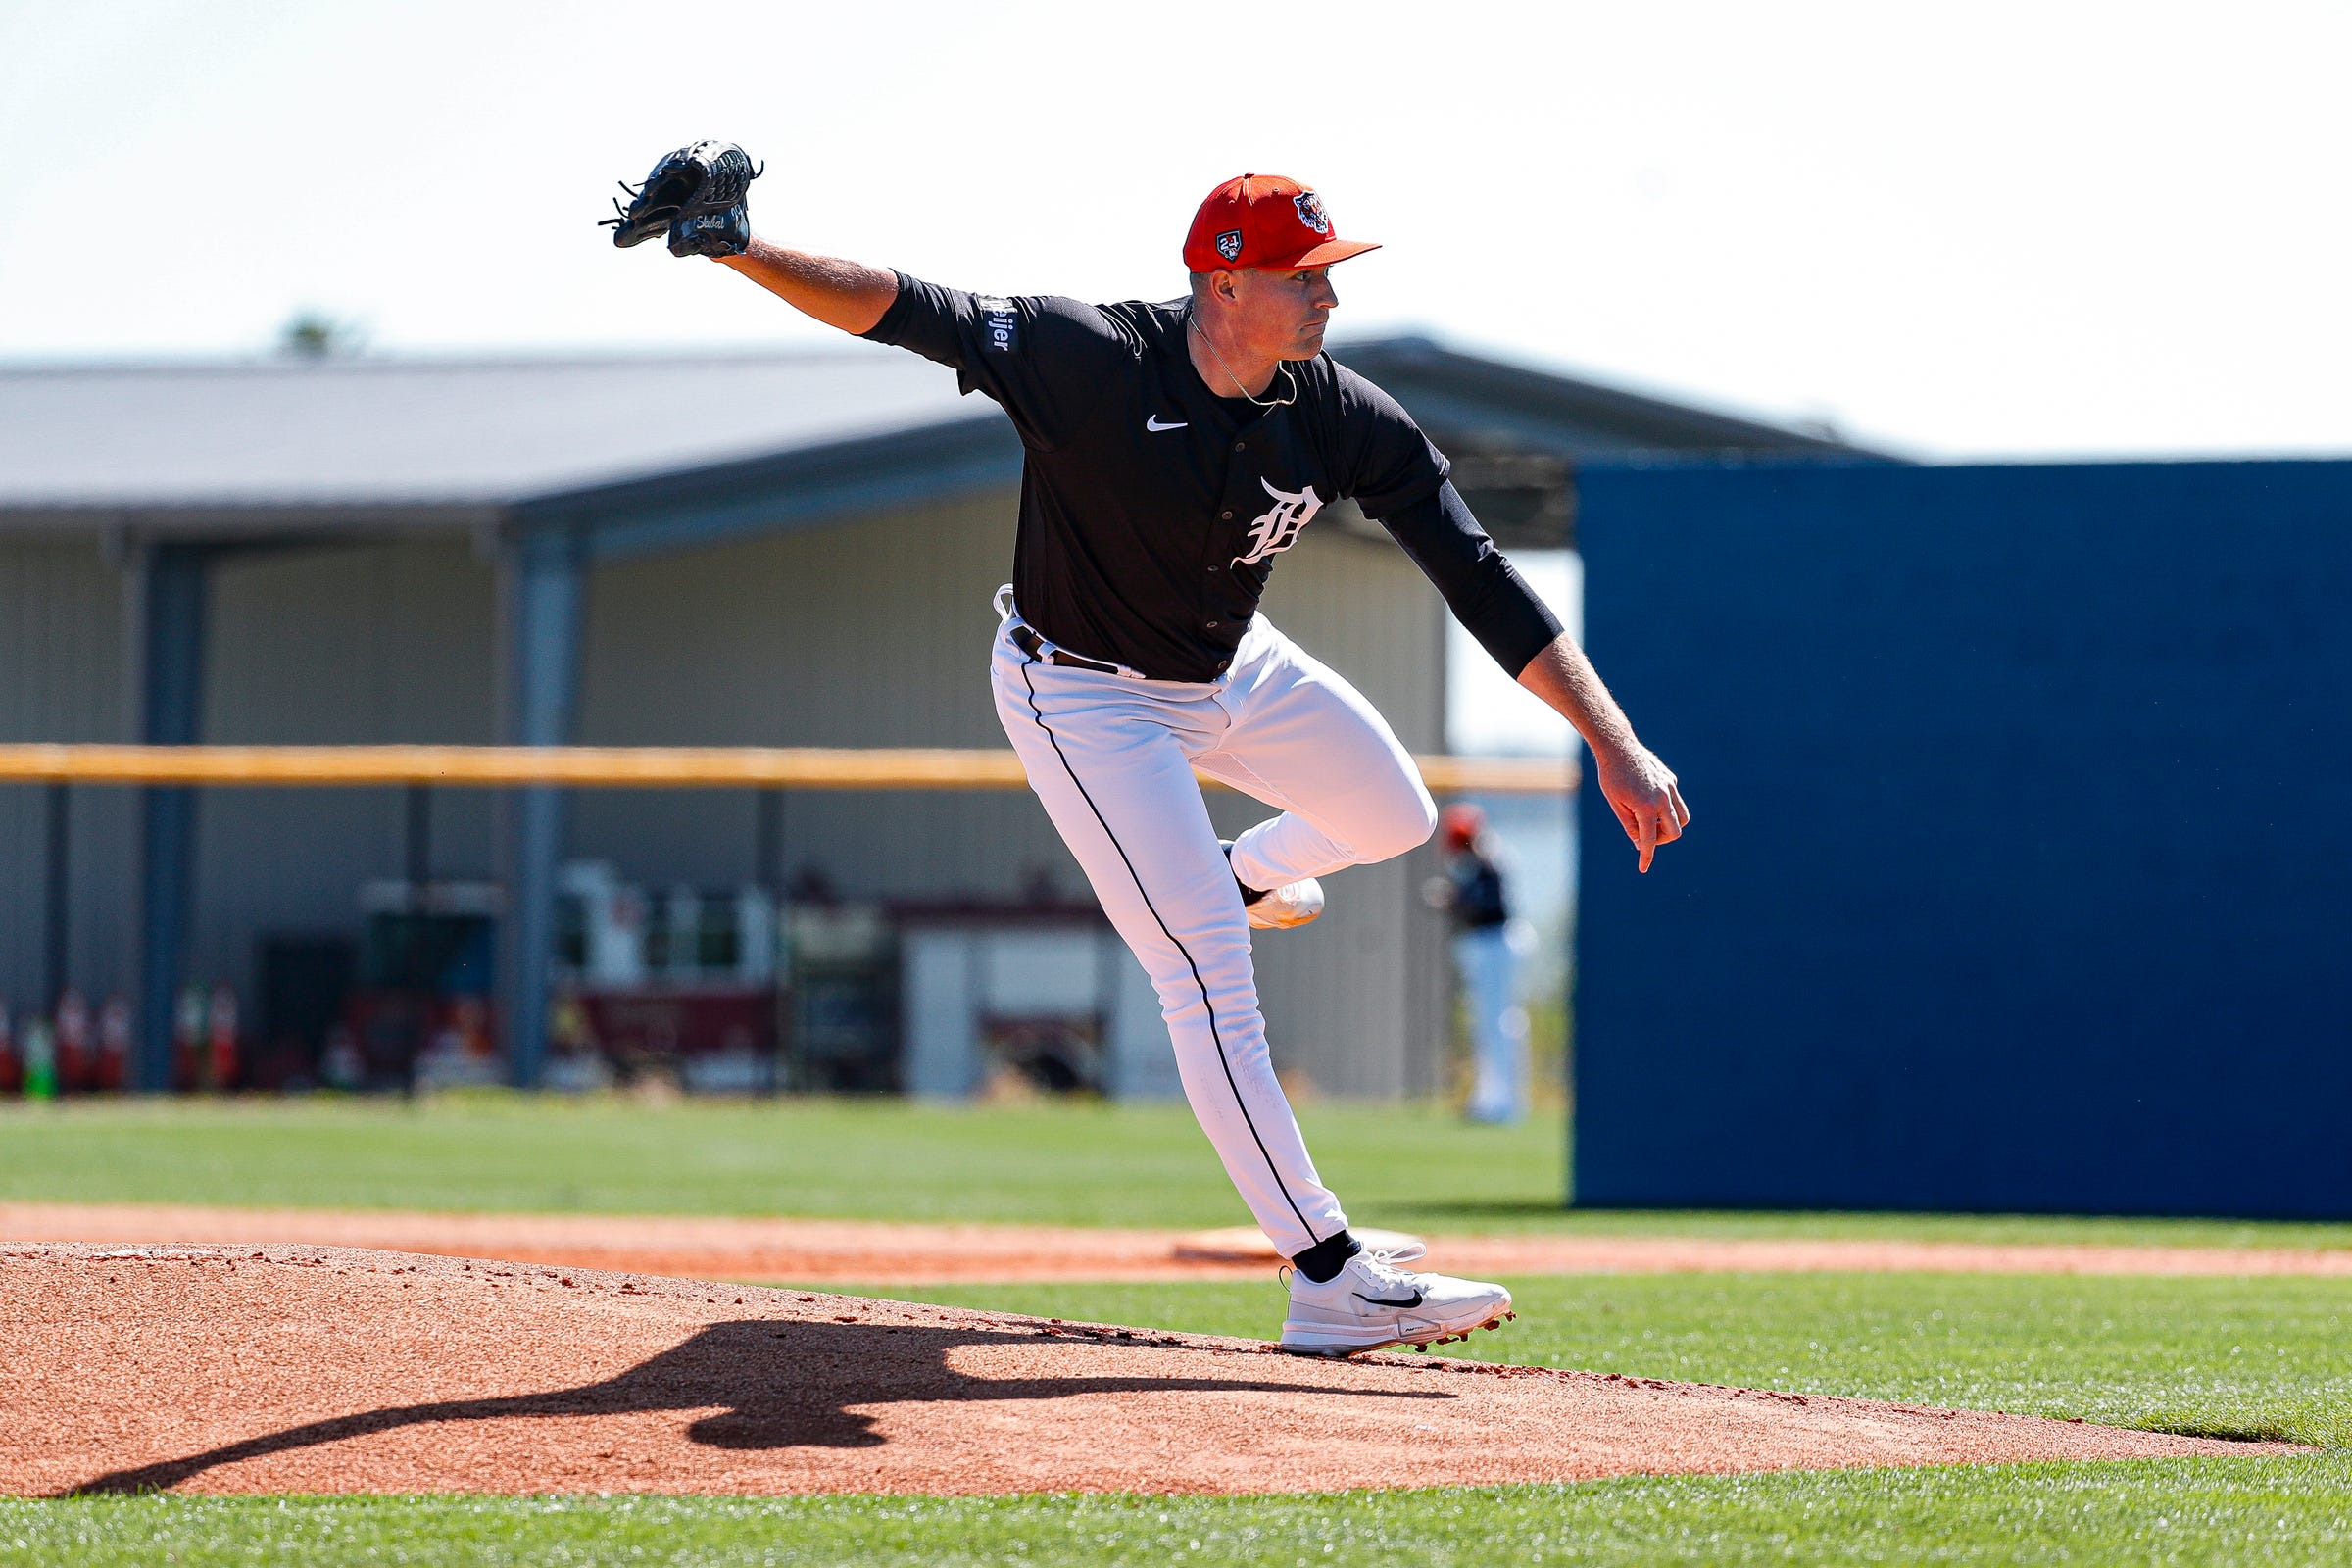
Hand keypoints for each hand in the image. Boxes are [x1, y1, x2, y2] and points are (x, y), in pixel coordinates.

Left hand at [1595, 743, 1688, 872]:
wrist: (1618, 747)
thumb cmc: (1611, 777)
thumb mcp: (1616, 804)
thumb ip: (1630, 825)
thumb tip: (1640, 843)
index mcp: (1646, 807)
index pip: (1650, 839)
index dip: (1647, 856)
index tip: (1643, 868)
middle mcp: (1663, 798)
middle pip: (1676, 831)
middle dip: (1663, 839)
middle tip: (1646, 835)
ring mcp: (1669, 787)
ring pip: (1683, 816)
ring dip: (1670, 825)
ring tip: (1651, 821)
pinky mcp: (1671, 779)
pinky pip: (1674, 800)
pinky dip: (1665, 807)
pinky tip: (1648, 798)